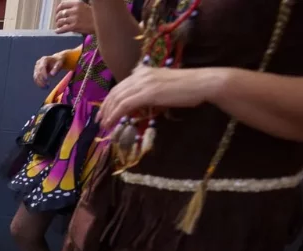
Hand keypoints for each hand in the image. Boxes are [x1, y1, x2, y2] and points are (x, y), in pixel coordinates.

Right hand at [32, 54, 65, 88]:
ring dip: (40, 83)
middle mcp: (38, 63)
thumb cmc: (58, 62)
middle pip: (38, 73)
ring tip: (46, 88)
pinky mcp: (36, 72)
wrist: (55, 60)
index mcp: (44, 59)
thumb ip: (56, 68)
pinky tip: (43, 87)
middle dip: (42, 80)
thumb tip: (52, 75)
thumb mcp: (59, 63)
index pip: (41, 68)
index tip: (47, 80)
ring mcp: (36, 68)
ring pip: (36, 77)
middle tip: (47, 86)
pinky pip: (36, 79)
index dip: (43, 74)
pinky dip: (39, 84)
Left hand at [53, 0, 94, 33]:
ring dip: (58, 24)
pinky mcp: (75, 26)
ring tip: (59, 26)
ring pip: (61, 21)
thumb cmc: (94, 16)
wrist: (101, 23)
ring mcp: (74, 18)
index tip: (57, 12)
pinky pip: (63, 28)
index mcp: (77, 3)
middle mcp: (75, 10)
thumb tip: (66, 11)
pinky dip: (59, 30)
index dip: (58, 9)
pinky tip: (57, 31)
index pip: (62, 4)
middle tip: (57, 21)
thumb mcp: (85, 6)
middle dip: (57, 18)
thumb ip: (76, 8)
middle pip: (60, 13)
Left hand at [99, 66, 225, 128]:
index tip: (105, 112)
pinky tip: (112, 123)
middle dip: (105, 107)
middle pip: (115, 92)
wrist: (202, 83)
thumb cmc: (188, 87)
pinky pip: (125, 105)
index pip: (120, 86)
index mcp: (143, 72)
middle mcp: (140, 75)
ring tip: (104, 125)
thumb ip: (149, 91)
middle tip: (100, 121)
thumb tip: (138, 103)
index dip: (110, 100)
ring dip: (109, 113)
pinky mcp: (148, 93)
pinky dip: (116, 114)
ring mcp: (144, 83)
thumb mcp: (163, 86)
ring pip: (118, 99)